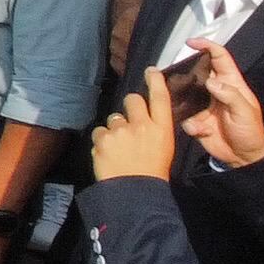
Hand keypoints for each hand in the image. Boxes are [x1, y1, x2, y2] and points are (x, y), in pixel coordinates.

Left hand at [94, 65, 181, 183]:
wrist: (135, 192)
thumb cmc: (152, 171)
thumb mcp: (163, 147)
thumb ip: (154, 129)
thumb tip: (143, 117)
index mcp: (162, 129)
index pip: (160, 98)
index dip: (156, 81)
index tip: (151, 71)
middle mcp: (142, 125)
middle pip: (132, 99)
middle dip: (129, 106)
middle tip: (129, 122)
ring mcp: (121, 131)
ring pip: (113, 118)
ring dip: (114, 128)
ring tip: (119, 148)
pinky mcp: (103, 139)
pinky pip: (99, 131)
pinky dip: (102, 141)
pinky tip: (108, 153)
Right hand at [178, 40, 263, 167]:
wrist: (244, 158)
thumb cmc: (250, 132)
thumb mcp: (245, 112)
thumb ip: (230, 95)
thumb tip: (210, 80)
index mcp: (231, 84)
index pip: (219, 58)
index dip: (207, 46)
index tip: (191, 42)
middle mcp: (215, 90)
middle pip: (197, 72)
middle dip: (185, 72)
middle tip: (174, 76)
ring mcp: (203, 105)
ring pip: (185, 93)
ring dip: (181, 99)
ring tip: (183, 107)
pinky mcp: (196, 119)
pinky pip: (184, 116)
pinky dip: (190, 123)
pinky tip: (200, 131)